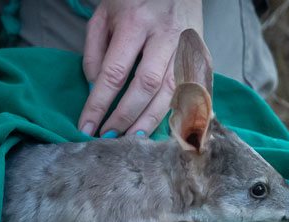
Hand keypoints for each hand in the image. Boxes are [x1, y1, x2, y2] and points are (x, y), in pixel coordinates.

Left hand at [78, 0, 202, 137]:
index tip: (86, 127)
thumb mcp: (104, 16)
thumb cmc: (133, 1)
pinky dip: (173, 113)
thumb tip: (96, 92)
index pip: (114, 73)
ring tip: (131, 139)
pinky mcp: (201, 56)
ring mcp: (187, 47)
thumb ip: (95, 53)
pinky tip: (157, 126)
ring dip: (150, 121)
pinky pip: (188, 92)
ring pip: (171, 93)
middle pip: (146, 86)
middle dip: (125, 117)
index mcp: (136, 22)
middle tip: (108, 138)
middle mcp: (165, 35)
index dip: (99, 104)